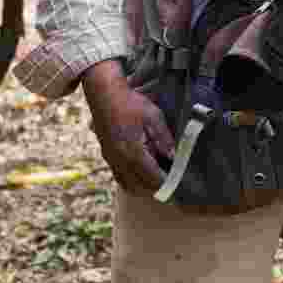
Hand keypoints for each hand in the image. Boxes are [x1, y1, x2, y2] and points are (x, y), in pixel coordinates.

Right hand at [83, 60, 174, 194]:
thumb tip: (173, 156)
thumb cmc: (130, 102)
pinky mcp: (107, 156)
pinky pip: (120, 178)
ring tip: (160, 178)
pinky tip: (144, 172)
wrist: (104, 94)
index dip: (167, 184)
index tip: (179, 184)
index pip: (152, 178)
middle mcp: (119, 161)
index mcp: (132, 152)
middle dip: (157, 188)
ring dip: (144, 187)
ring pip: (129, 185)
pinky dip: (133, 181)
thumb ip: (164, 138)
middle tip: (172, 182)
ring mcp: (111, 160)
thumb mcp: (153, 116)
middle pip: (140, 187)